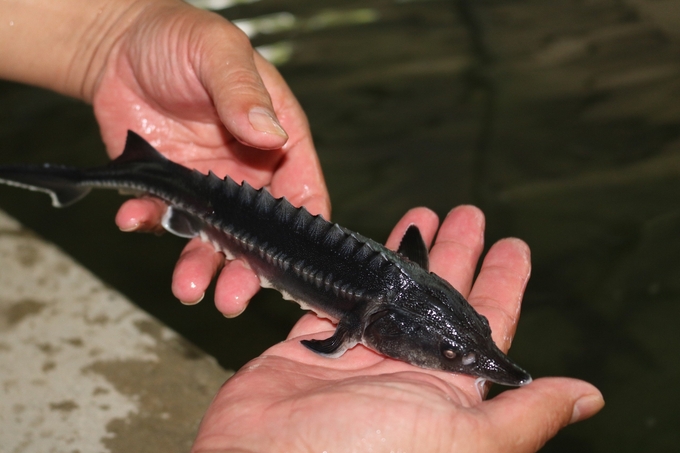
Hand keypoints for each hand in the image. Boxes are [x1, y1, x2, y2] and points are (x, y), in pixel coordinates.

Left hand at [89, 1, 328, 308]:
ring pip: (210, 236)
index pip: (302, 195)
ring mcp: (205, 183)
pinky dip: (148, 222)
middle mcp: (246, 171)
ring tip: (188, 287)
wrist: (121, 44)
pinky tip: (135, 219)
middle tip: (232, 297)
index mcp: (278, 142)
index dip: (302, 236)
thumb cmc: (183, 39)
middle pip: (257, 232)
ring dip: (200, 264)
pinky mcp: (166, 187)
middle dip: (246, 269)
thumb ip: (243, 92)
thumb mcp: (219, 52)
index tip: (294, 270)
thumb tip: (269, 134)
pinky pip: (161, 215)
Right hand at [190, 205, 603, 452]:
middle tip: (470, 213)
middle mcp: (409, 370)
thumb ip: (522, 415)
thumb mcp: (462, 440)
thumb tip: (588, 396)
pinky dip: (356, 267)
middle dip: (458, 255)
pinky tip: (366, 241)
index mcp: (450, 392)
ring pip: (395, 291)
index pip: (488, 326)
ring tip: (425, 213)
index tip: (514, 245)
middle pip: (442, 298)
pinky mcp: (319, 343)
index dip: (503, 284)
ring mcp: (363, 355)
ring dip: (411, 253)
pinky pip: (343, 295)